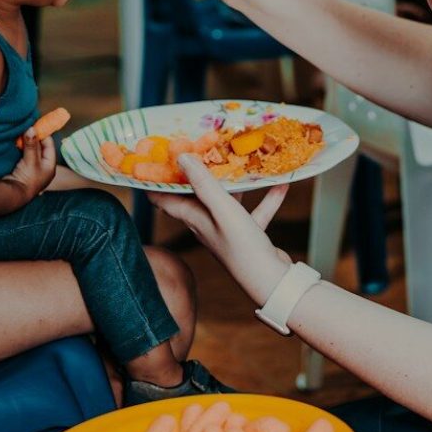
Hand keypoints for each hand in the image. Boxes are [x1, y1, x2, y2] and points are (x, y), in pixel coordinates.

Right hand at [8, 131, 57, 198]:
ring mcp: (32, 167)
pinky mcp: (22, 168)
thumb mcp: (30, 161)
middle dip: (33, 137)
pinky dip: (20, 147)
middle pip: (39, 146)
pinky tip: (15, 141)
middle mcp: (42, 166)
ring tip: (20, 132)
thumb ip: (31, 145)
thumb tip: (32, 128)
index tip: (35, 124)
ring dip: (25, 142)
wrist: (11, 196)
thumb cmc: (26, 180)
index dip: (43, 134)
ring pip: (30, 149)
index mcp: (49, 166)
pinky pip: (23, 154)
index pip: (49, 144)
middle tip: (26, 126)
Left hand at [152, 154, 291, 305]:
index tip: (150, 163)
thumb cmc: (242, 246)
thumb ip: (203, 183)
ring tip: (239, 162)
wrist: (271, 282)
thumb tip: (181, 157)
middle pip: (194, 197)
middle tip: (198, 149)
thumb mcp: (222, 209)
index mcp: (194, 219)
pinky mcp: (248, 236)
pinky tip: (281, 185)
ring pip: (225, 202)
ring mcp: (227, 231)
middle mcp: (207, 225)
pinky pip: (255, 212)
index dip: (155, 184)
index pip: (165, 201)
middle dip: (195, 174)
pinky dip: (266, 199)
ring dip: (233, 184)